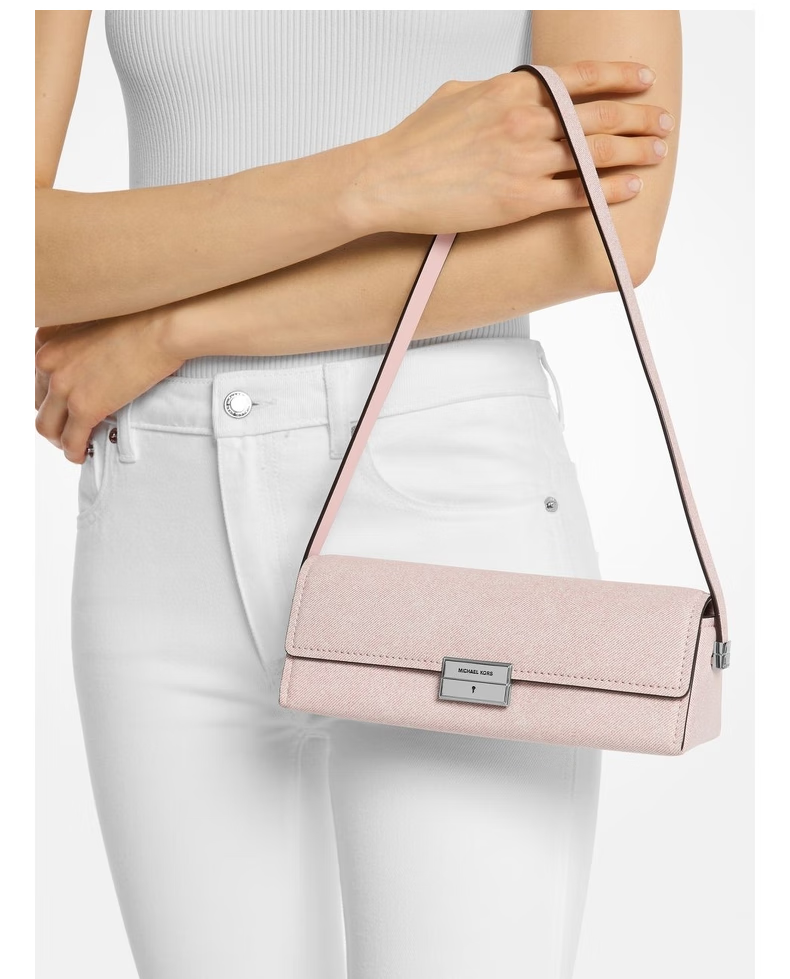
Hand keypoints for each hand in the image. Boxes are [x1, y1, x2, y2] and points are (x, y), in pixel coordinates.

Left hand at [34, 310, 184, 462]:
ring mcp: (64, 386)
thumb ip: (80, 347)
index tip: (66, 406)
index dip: (53, 397)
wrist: (160, 329)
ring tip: (77, 444)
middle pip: (39, 404)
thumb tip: (89, 370)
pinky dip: (74, 452)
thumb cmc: (141, 323)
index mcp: (48, 341)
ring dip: (60, 440)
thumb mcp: (95, 327)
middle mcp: (48, 363)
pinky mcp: (85, 407)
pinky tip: (83, 454)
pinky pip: (71, 441)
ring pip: (48, 427)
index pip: (38, 379)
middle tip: (72, 428)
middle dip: (55, 420)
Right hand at [350, 60, 673, 234]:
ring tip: (657, 154)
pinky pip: (576, 195)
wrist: (389, 181)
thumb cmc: (416, 141)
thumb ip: (497, 91)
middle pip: (599, 118)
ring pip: (595, 157)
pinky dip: (607, 193)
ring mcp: (526, 162)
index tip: (644, 81)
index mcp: (512, 91)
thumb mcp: (458, 94)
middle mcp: (526, 122)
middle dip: (639, 119)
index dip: (620, 78)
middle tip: (662, 123)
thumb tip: (518, 93)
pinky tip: (628, 190)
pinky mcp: (521, 201)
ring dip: (634, 154)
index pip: (581, 78)